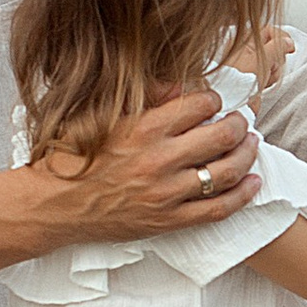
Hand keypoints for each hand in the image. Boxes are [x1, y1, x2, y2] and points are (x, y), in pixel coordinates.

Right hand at [31, 86, 257, 239]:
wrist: (53, 206)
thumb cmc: (72, 157)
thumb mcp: (100, 116)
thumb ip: (143, 99)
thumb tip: (181, 86)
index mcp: (142, 128)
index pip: (198, 105)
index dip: (213, 100)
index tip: (215, 102)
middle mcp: (158, 160)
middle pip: (220, 136)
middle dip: (238, 124)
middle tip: (240, 121)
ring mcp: (166, 193)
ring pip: (226, 172)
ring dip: (246, 155)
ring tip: (251, 144)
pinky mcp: (168, 220)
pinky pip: (217, 209)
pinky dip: (242, 195)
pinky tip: (254, 182)